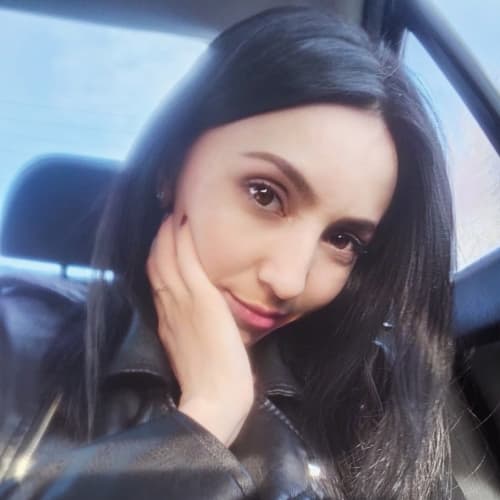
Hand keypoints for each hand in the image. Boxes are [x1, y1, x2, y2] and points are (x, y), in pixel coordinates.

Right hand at [146, 214, 254, 445]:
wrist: (215, 401)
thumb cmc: (211, 381)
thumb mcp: (194, 351)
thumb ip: (191, 329)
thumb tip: (202, 313)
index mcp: (167, 319)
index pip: (157, 278)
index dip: (158, 254)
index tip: (166, 237)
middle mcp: (169, 307)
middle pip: (156, 262)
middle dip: (160, 236)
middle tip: (168, 214)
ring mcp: (183, 302)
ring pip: (167, 257)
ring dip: (169, 231)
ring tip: (175, 210)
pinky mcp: (201, 301)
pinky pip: (187, 262)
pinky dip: (183, 240)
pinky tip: (185, 221)